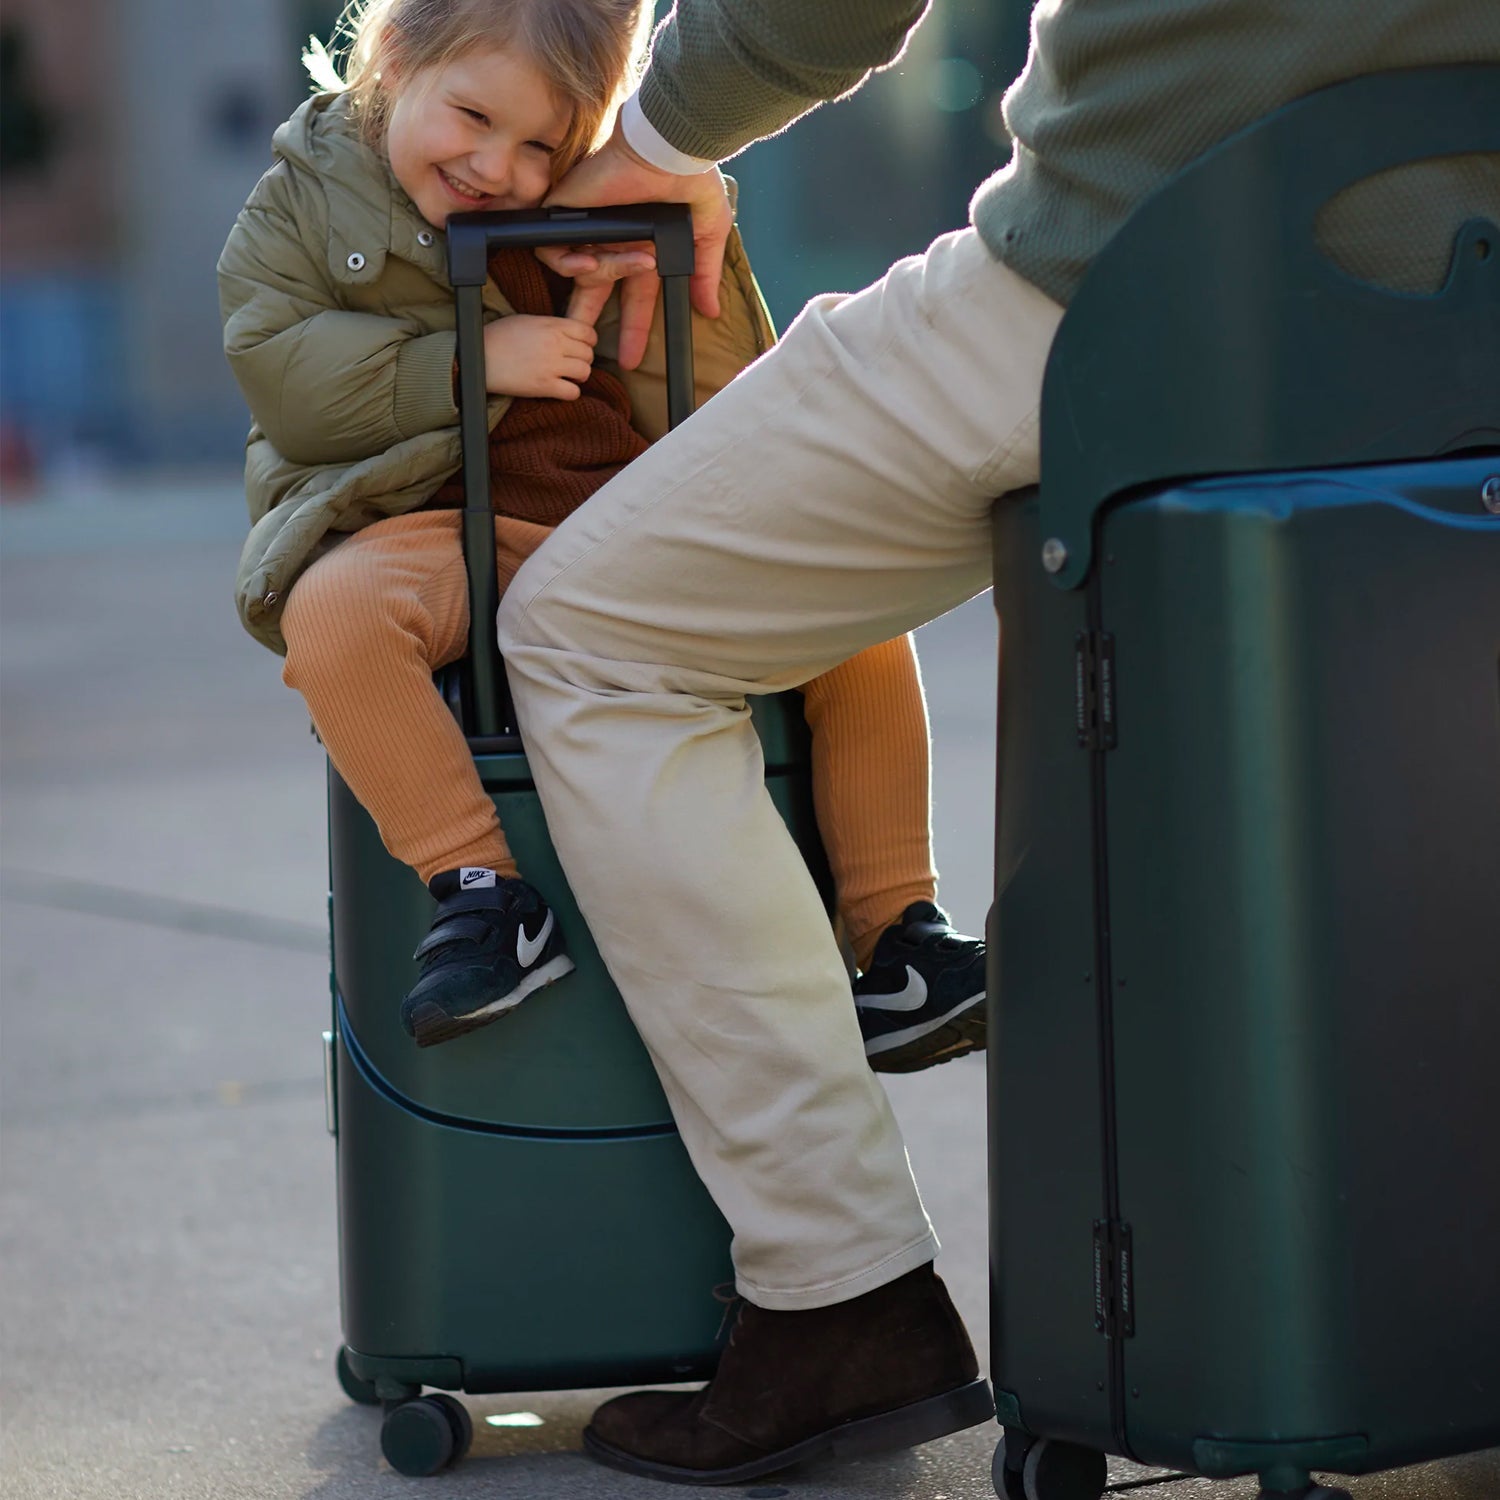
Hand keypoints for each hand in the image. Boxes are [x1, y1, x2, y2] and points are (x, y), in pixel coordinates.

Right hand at [483, 314, 597, 399]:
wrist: (479, 356)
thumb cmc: (499, 337)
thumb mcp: (527, 320)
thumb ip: (551, 325)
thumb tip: (567, 334)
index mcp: (552, 325)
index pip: (588, 332)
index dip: (588, 341)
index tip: (581, 346)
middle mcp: (555, 344)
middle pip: (588, 354)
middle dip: (583, 360)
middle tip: (571, 363)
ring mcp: (551, 365)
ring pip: (585, 372)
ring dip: (579, 376)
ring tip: (568, 377)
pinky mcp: (544, 386)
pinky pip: (573, 393)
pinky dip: (570, 393)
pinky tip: (560, 389)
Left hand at [541, 119, 731, 370]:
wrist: (669, 150)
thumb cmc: (691, 182)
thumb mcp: (706, 236)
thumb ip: (704, 276)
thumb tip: (712, 311)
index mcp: (645, 248)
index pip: (635, 296)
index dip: (634, 327)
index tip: (632, 358)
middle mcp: (615, 241)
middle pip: (595, 290)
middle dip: (588, 321)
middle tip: (583, 352)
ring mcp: (590, 227)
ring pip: (578, 274)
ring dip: (593, 281)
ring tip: (605, 268)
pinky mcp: (568, 211)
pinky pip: (554, 252)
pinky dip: (567, 262)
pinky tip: (588, 259)